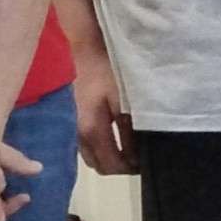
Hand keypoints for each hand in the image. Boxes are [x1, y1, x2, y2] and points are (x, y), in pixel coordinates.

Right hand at [72, 54, 135, 175]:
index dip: (131, 168)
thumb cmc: (109, 74)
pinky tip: (116, 137)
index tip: (147, 161)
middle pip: (100, 166)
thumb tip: (137, 157)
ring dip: (110, 156)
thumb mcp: (126, 103)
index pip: (111, 165)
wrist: (87, 52)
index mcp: (91, 130)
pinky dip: (102, 147)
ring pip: (92, 156)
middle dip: (121, 165)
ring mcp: (73, 129)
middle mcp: (78, 134)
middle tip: (140, 155)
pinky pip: (88, 145)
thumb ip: (131, 132)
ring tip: (130, 146)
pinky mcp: (73, 122)